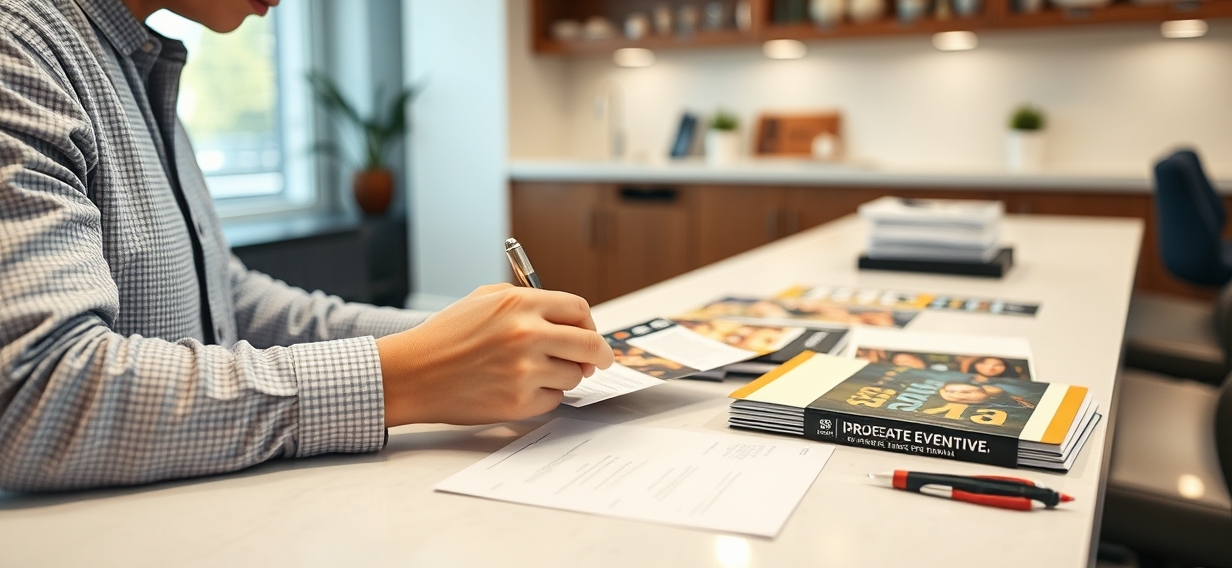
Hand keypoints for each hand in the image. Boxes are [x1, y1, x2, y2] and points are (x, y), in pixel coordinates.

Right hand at [376, 284, 613, 425]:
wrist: (411, 373)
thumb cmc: (447, 335)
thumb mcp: (485, 300)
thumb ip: (531, 303)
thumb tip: (572, 323)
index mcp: (520, 304)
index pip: (579, 310)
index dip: (589, 324)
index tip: (591, 335)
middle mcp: (527, 334)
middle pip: (590, 345)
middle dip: (600, 355)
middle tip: (598, 362)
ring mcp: (524, 370)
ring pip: (573, 376)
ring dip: (562, 376)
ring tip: (530, 372)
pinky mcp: (518, 402)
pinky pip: (553, 400)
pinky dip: (543, 396)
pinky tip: (516, 388)